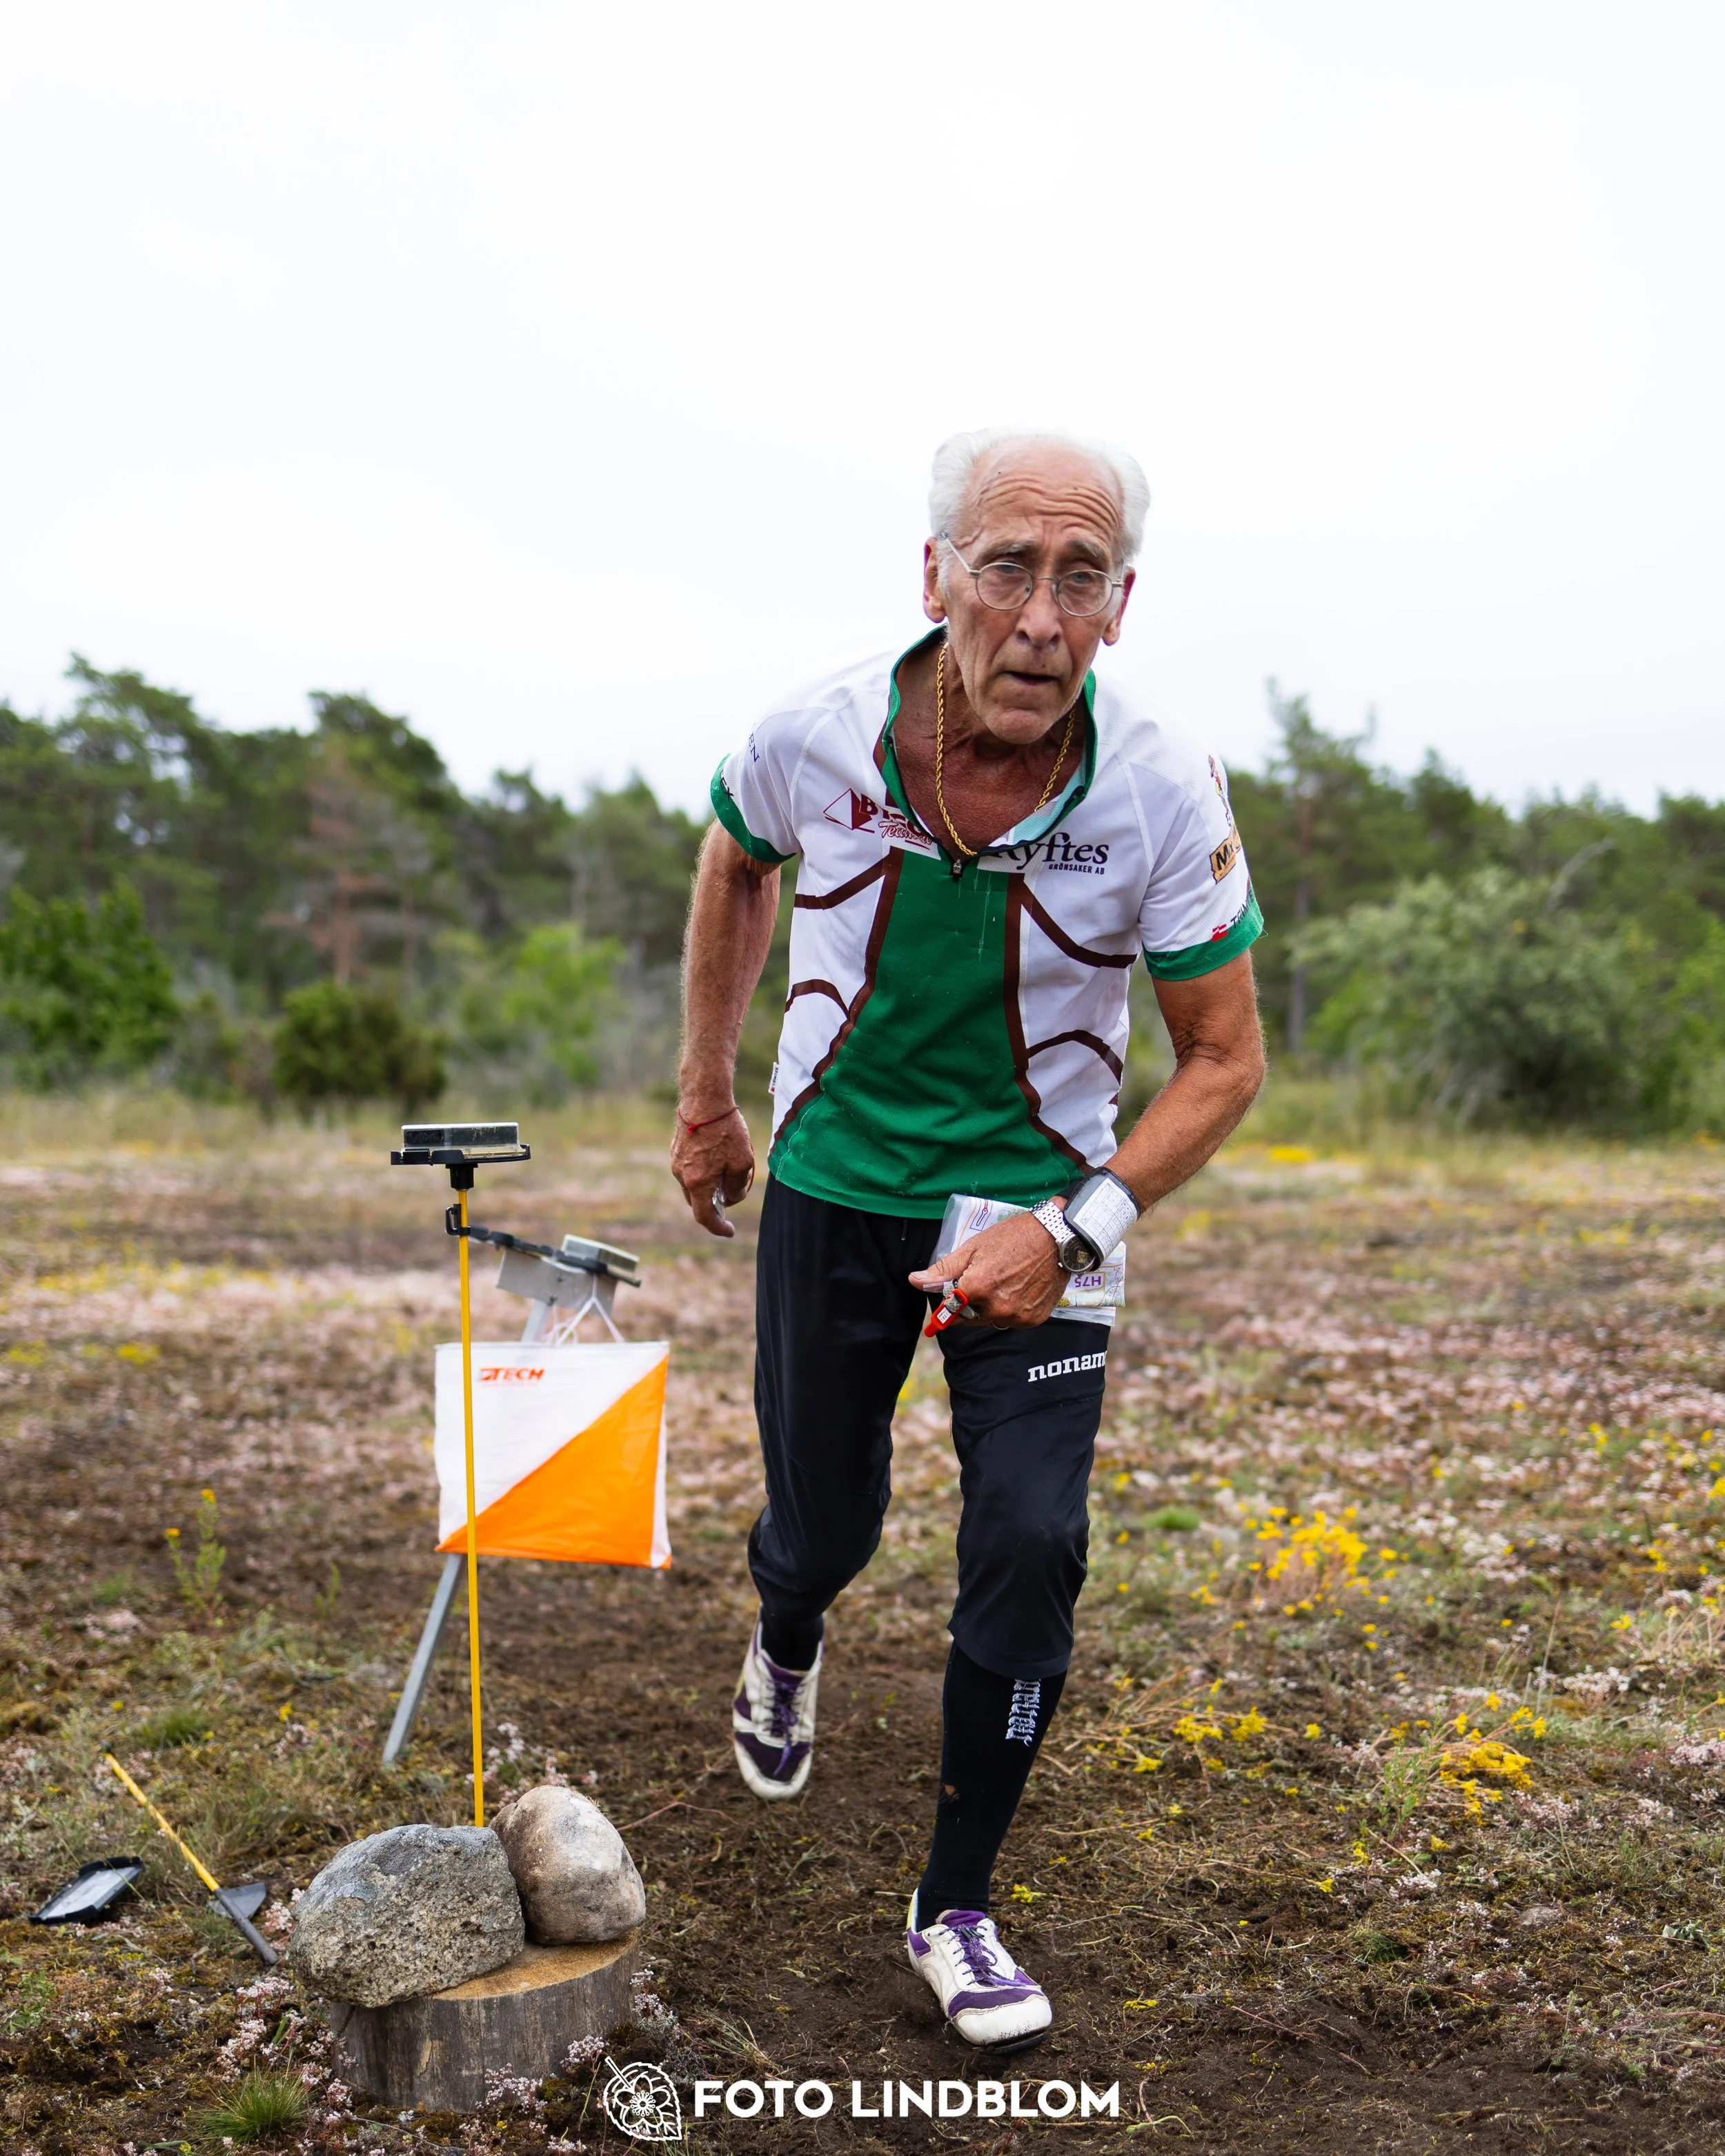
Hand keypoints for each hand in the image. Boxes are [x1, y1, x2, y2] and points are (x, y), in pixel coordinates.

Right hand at [670, 1104, 755, 1238]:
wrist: (704, 1098)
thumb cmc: (726, 1130)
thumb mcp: (742, 1162)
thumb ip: (738, 1187)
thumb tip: (731, 1198)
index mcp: (697, 1183)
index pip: (705, 1217)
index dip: (718, 1228)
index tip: (729, 1231)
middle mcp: (682, 1175)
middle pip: (698, 1201)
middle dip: (715, 1204)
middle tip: (733, 1196)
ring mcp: (676, 1161)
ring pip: (693, 1184)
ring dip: (709, 1185)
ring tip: (729, 1171)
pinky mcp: (676, 1148)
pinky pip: (689, 1168)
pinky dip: (703, 1170)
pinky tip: (717, 1154)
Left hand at [908, 1210, 1064, 1329]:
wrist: (1056, 1237)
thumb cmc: (1012, 1237)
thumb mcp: (973, 1248)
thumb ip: (944, 1270)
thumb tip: (915, 1281)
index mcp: (977, 1289)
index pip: (950, 1311)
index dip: (948, 1303)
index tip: (951, 1299)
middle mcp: (996, 1308)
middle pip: (970, 1318)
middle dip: (970, 1304)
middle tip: (984, 1280)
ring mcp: (1017, 1316)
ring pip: (992, 1320)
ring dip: (991, 1308)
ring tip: (1004, 1282)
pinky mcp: (1033, 1319)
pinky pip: (1013, 1321)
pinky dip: (1012, 1310)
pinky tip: (1019, 1289)